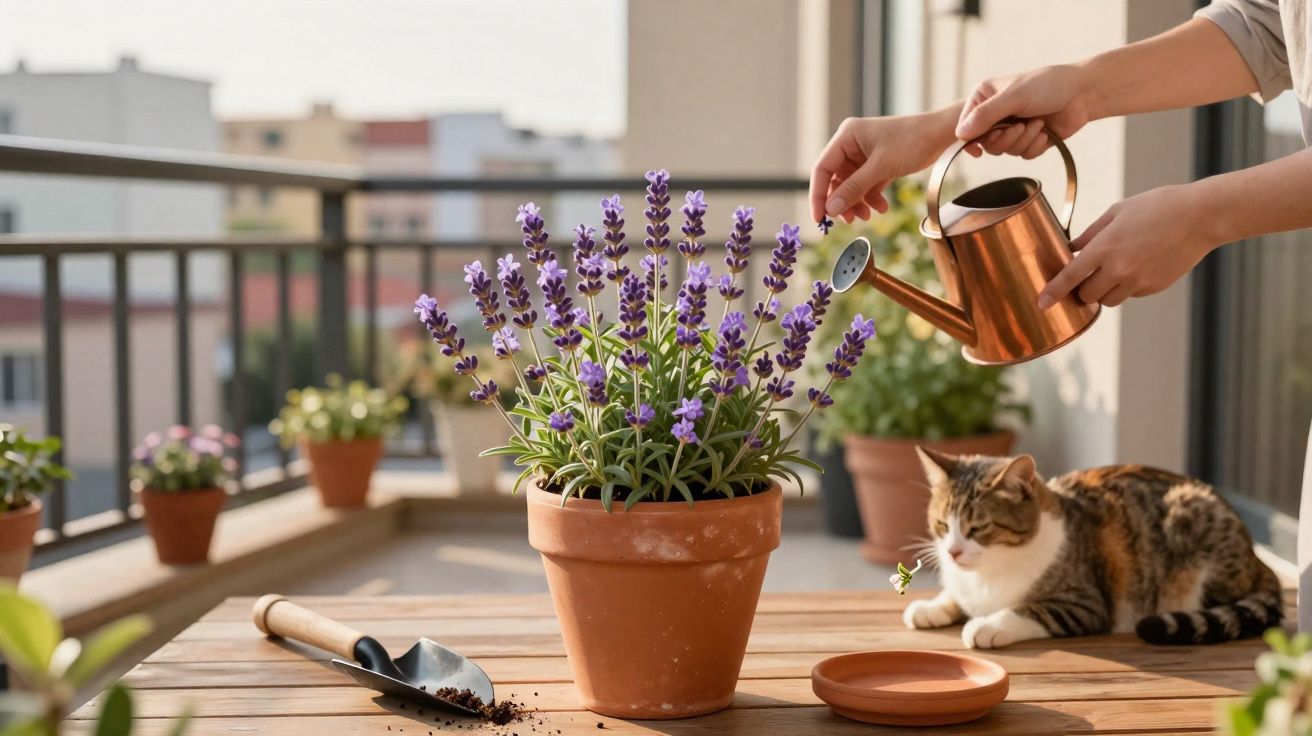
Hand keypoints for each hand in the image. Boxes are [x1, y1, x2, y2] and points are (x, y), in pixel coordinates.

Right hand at [809, 108, 958, 222]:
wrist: (942, 134)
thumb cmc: (913, 141)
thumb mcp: (882, 166)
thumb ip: (854, 188)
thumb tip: (830, 209)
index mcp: (846, 136)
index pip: (822, 168)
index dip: (818, 194)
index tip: (819, 218)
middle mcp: (851, 144)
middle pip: (835, 180)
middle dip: (842, 202)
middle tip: (847, 220)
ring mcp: (864, 155)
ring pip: (850, 186)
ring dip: (856, 203)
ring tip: (865, 216)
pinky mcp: (877, 164)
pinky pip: (865, 186)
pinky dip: (870, 199)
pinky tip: (882, 207)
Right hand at [956, 64, 1094, 158]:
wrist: (1081, 94)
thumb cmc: (1047, 86)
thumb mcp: (1013, 97)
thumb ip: (985, 115)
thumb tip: (960, 134)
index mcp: (985, 98)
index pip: (966, 126)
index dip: (972, 139)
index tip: (978, 148)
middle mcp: (995, 114)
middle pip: (985, 143)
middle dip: (1005, 139)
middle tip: (1020, 127)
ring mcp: (1011, 127)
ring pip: (1004, 151)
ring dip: (1023, 141)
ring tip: (1038, 124)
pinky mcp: (1028, 139)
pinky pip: (1022, 155)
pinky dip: (1034, 146)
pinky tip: (1045, 133)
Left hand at [1038, 185, 1215, 308]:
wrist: (1200, 216)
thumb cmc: (1157, 207)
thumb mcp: (1118, 212)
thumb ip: (1091, 233)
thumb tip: (1071, 248)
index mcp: (1104, 248)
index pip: (1069, 278)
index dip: (1052, 292)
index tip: (1041, 304)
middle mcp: (1119, 269)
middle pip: (1087, 295)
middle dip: (1082, 289)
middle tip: (1086, 276)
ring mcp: (1138, 281)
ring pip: (1109, 300)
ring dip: (1104, 291)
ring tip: (1113, 271)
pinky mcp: (1155, 286)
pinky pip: (1132, 295)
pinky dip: (1128, 287)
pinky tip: (1139, 266)